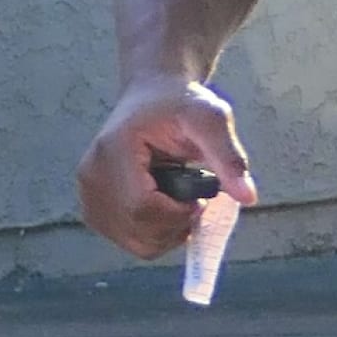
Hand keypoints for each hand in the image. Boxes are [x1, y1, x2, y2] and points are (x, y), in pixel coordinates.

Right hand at [76, 75, 257, 259]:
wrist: (154, 94)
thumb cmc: (181, 102)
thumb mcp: (211, 119)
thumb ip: (228, 156)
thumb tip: (247, 197)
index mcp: (113, 150)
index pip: (141, 208)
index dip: (178, 214)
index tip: (200, 197)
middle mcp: (92, 176)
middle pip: (137, 230)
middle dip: (176, 224)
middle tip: (195, 197)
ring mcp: (89, 195)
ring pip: (134, 242)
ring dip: (168, 231)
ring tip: (180, 197)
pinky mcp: (95, 207)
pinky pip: (128, 239)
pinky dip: (155, 233)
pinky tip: (166, 205)